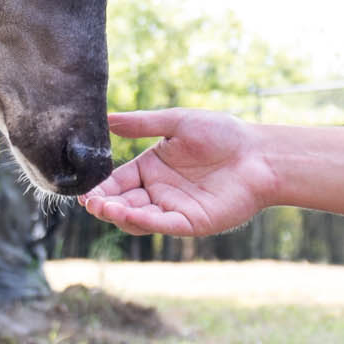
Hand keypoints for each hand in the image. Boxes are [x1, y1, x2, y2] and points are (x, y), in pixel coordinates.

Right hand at [78, 108, 272, 236]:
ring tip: (103, 206)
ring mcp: (173, 209)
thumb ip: (142, 124)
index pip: (117, 181)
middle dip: (103, 204)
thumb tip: (107, 119)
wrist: (260, 154)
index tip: (84, 187)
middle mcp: (158, 191)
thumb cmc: (223, 134)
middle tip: (90, 200)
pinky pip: (162, 224)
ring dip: (117, 215)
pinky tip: (126, 213)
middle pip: (122, 203)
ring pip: (137, 218)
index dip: (100, 186)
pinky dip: (142, 221)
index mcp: (151, 168)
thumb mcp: (178, 122)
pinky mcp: (190, 222)